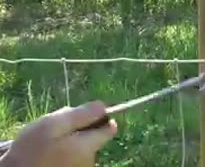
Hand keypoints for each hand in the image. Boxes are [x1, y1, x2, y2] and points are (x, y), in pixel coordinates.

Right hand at [0, 101, 116, 166]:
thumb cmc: (33, 148)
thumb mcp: (53, 124)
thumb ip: (81, 115)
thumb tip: (103, 106)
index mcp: (89, 146)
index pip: (110, 128)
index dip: (100, 118)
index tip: (85, 116)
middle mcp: (91, 159)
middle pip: (96, 136)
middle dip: (82, 128)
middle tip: (59, 129)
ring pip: (84, 145)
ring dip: (72, 140)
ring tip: (52, 142)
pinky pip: (75, 155)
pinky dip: (66, 151)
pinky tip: (51, 152)